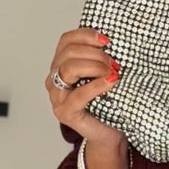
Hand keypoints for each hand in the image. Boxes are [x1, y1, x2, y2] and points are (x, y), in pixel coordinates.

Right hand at [46, 26, 129, 164]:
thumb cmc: (107, 102)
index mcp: (60, 65)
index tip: (106, 40)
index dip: (85, 35)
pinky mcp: (65, 112)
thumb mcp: (102, 74)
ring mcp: (57, 97)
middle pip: (68, 53)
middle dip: (95, 54)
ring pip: (69, 69)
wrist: (109, 133)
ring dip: (94, 66)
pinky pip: (78, 94)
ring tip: (113, 72)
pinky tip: (110, 82)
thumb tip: (113, 40)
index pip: (66, 40)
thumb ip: (100, 58)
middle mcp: (54, 79)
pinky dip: (96, 86)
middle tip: (114, 63)